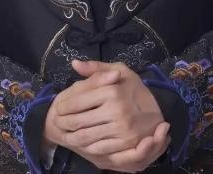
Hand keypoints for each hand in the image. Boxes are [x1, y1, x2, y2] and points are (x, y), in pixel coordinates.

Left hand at [43, 59, 170, 172]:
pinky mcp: (124, 144)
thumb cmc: (134, 88)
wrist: (156, 111)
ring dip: (70, 136)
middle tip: (56, 122)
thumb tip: (73, 64)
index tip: (57, 107)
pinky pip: (97, 148)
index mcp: (112, 91)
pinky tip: (80, 142)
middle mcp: (117, 110)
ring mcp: (121, 129)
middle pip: (78, 121)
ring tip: (64, 132)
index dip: (63, 105)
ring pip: (85, 137)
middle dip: (63, 123)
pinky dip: (84, 147)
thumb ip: (95, 68)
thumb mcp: (119, 70)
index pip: (77, 101)